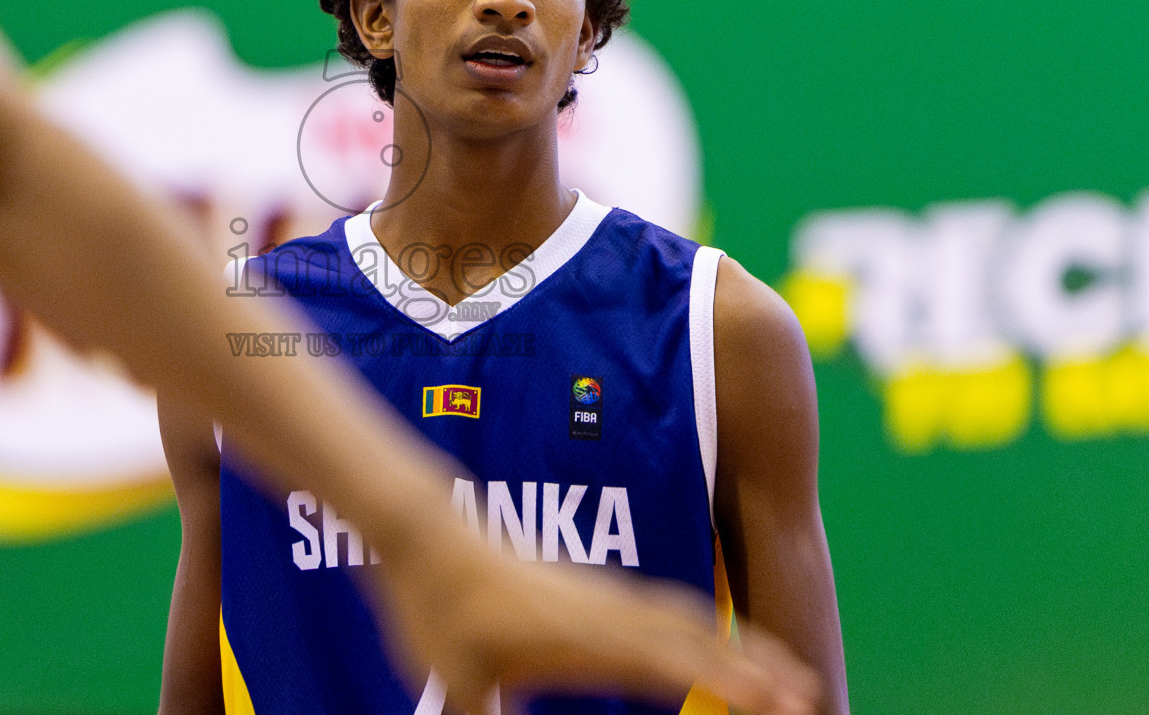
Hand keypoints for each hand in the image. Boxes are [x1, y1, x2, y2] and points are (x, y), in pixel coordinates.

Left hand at [363, 513, 821, 714]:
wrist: (425, 536)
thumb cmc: (437, 611)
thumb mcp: (459, 684)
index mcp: (580, 637)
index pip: (670, 662)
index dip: (727, 682)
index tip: (777, 701)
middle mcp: (602, 611)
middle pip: (695, 637)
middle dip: (756, 667)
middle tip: (810, 696)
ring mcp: (599, 595)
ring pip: (684, 616)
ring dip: (737, 643)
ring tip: (783, 670)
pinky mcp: (590, 588)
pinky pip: (661, 604)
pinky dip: (702, 623)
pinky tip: (714, 638)